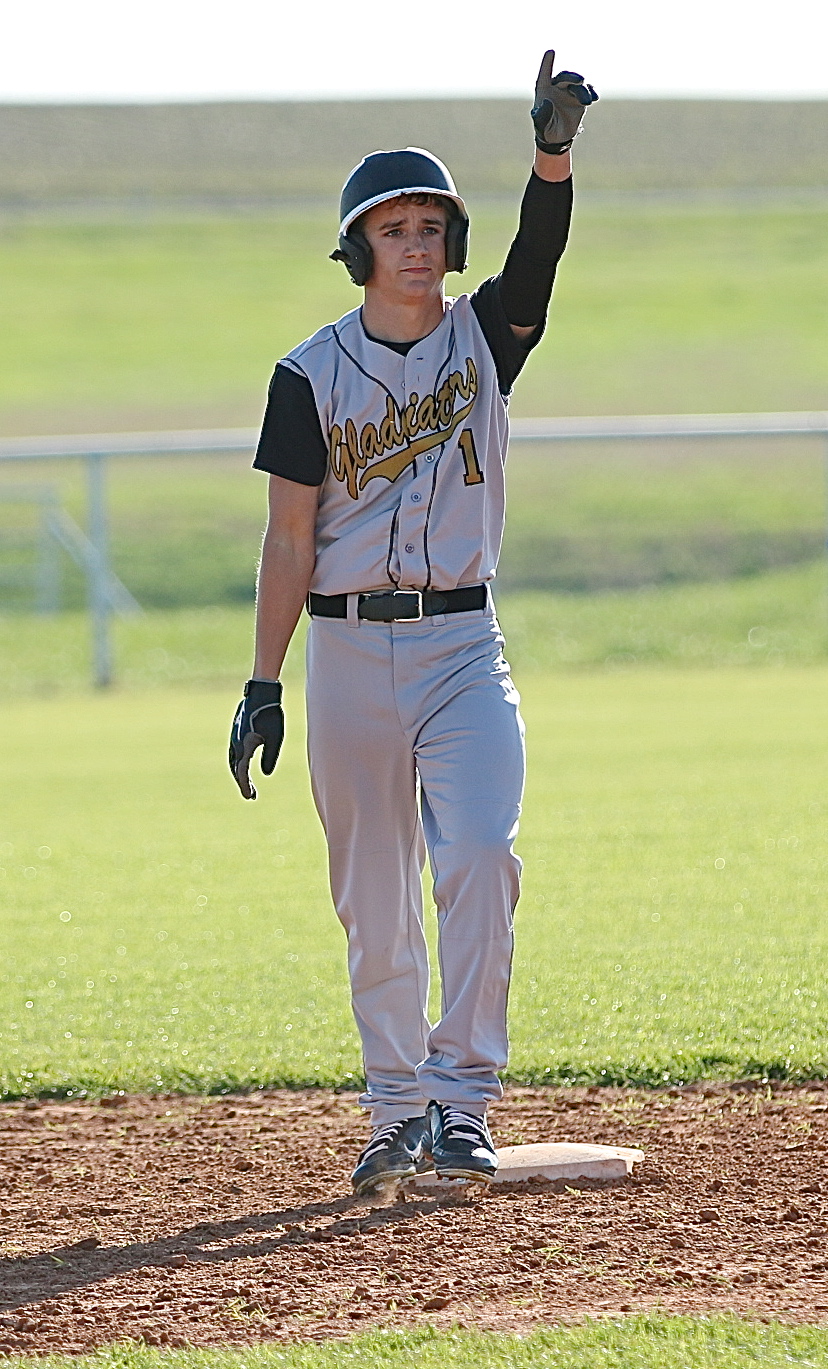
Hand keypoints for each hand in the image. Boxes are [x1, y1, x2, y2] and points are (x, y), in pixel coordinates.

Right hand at [229, 679, 284, 799]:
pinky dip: (237, 762)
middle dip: (242, 783)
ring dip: (238, 773)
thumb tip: (266, 774)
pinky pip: (234, 752)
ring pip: (233, 760)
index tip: (251, 797)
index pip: (242, 772)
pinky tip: (243, 765)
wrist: (261, 693)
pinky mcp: (236, 731)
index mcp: (244, 746)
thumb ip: (269, 757)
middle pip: (235, 769)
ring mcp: (234, 737)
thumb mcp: (275, 737)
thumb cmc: (271, 715)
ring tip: (247, 783)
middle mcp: (235, 743)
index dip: (246, 786)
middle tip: (251, 795)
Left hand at [531, 49, 598, 154]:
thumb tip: (548, 102)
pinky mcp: (579, 98)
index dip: (547, 63)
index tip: (550, 51)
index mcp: (544, 91)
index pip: (544, 74)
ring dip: (583, 92)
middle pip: (565, 77)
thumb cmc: (545, 130)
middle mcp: (556, 88)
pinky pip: (587, 91)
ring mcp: (569, 91)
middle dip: (572, 77)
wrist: (557, 138)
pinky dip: (591, 93)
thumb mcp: (541, 126)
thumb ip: (542, 115)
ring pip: (578, 85)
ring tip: (587, 103)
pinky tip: (594, 97)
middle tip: (580, 81)